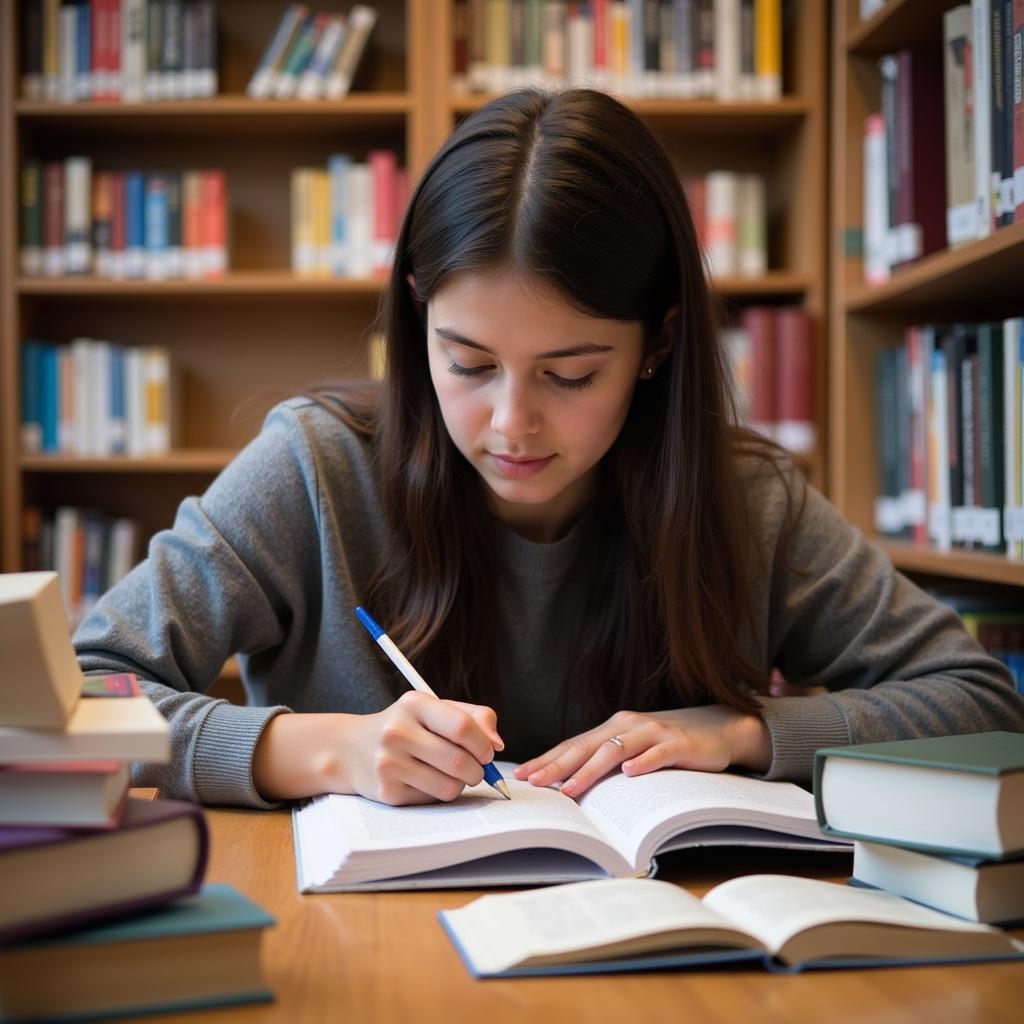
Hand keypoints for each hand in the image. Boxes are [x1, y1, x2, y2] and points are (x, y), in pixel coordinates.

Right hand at [344, 692, 503, 804]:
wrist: (352, 749)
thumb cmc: (407, 726)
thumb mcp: (437, 709)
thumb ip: (475, 718)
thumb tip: (497, 744)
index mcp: (414, 704)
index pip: (463, 727)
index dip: (483, 744)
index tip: (488, 751)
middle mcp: (397, 731)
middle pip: (459, 761)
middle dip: (478, 770)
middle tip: (477, 769)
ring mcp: (388, 763)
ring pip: (449, 786)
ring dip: (461, 784)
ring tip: (452, 773)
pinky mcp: (386, 792)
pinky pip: (432, 800)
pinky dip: (439, 793)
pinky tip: (427, 780)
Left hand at [513, 705, 770, 798]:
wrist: (719, 726)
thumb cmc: (669, 742)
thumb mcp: (634, 748)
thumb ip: (607, 760)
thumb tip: (570, 784)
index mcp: (613, 728)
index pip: (573, 744)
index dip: (547, 759)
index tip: (522, 774)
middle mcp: (628, 725)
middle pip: (587, 746)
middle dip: (558, 765)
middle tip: (535, 782)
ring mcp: (654, 732)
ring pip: (616, 751)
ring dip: (591, 770)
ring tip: (571, 787)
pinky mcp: (680, 743)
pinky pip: (659, 753)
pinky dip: (644, 762)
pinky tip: (631, 773)